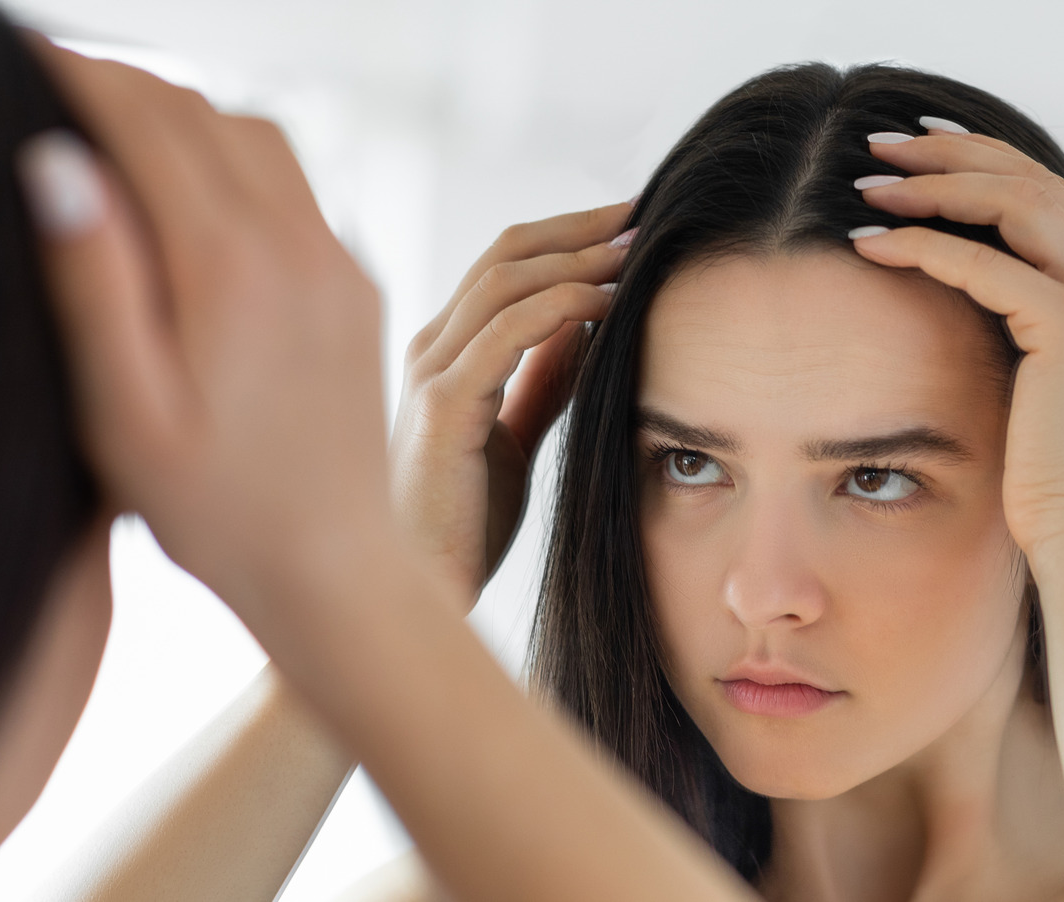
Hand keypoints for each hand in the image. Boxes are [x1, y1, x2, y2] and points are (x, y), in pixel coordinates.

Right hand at [21, 40, 396, 620]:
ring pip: (261, 138)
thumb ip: (93, 281)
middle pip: (206, 114)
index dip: (80, 75)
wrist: (334, 564)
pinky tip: (194, 192)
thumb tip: (57, 162)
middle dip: (129, 84)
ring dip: (188, 114)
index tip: (22, 56)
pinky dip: (237, 159)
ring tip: (116, 127)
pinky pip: (298, 188)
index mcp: (232, 269)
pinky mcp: (358, 287)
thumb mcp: (127, 410)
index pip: (149, 123)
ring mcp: (339, 263)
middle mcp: (300, 248)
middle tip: (57, 81)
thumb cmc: (215, 508)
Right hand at [390, 206, 628, 604]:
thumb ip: (542, 379)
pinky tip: (609, 305)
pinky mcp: (442, 407)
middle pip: (507, 253)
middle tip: (645, 213)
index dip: (569, 234)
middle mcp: (430, 348)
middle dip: (581, 227)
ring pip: (506, 280)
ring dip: (579, 257)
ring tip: (637, 251)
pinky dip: (563, 307)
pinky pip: (507, 332)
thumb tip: (588, 325)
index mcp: (445, 350)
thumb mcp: (513, 435)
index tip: (631, 224)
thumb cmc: (461, 525)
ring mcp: (429, 372)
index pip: (507, 263)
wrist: (418, 595)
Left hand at [849, 125, 1063, 569]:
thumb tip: (977, 301)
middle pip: (1032, 179)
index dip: (982, 161)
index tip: (917, 152)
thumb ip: (1027, 335)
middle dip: (951, 153)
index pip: (1049, 194)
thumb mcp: (1046, 392)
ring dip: (933, 185)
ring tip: (866, 182)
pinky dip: (922, 244)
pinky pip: (983, 262)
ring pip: (1013, 201)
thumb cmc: (1057, 485)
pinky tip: (868, 244)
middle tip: (880, 144)